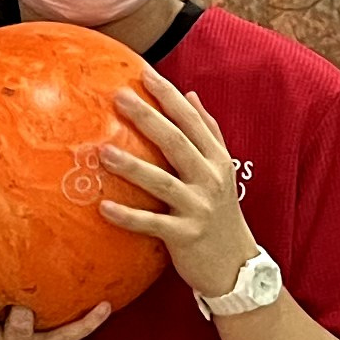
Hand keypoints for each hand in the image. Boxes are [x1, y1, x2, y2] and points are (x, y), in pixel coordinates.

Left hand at [97, 75, 262, 301]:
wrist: (236, 266)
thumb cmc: (220, 213)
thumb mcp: (221, 170)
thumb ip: (208, 132)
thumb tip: (190, 94)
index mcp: (216, 160)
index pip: (192, 120)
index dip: (169, 96)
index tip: (143, 73)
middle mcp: (210, 179)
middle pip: (177, 143)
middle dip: (148, 118)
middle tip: (118, 97)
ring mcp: (199, 208)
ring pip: (163, 183)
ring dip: (133, 167)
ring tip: (103, 152)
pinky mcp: (186, 236)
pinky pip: (153, 225)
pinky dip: (129, 217)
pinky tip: (104, 208)